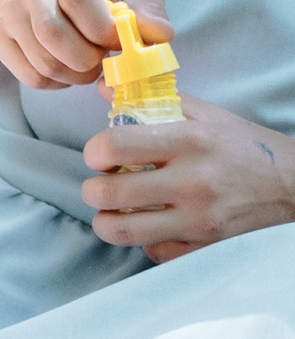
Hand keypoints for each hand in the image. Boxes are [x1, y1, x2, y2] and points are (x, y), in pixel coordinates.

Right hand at [0, 0, 170, 89]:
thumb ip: (150, 15)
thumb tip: (159, 34)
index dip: (102, 29)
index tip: (119, 42)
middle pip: (51, 33)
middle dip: (86, 60)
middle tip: (103, 61)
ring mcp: (10, 11)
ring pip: (41, 60)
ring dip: (74, 75)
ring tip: (89, 65)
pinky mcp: (0, 37)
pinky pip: (29, 75)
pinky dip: (56, 83)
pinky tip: (68, 69)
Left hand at [82, 96, 294, 261]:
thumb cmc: (246, 148)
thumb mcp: (208, 116)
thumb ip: (155, 101)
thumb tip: (105, 87)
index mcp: (190, 141)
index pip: (113, 146)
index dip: (94, 152)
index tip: (100, 155)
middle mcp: (193, 182)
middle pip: (108, 194)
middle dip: (92, 189)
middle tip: (101, 185)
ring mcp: (200, 220)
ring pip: (121, 231)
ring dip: (107, 221)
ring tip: (115, 211)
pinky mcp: (206, 247)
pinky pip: (154, 251)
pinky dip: (145, 241)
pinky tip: (152, 226)